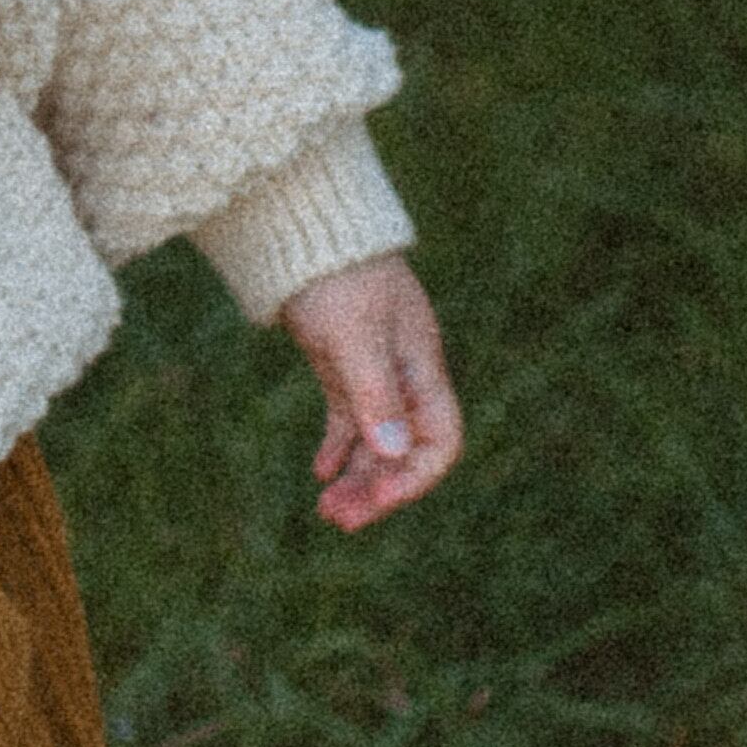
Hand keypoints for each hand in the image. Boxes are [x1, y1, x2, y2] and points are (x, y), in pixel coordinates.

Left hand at [282, 253, 461, 532]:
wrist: (306, 227)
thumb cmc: (336, 274)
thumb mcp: (354, 335)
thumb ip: (375, 393)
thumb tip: (395, 452)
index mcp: (422, 367)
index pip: (440, 441)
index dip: (414, 479)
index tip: (375, 503)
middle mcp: (405, 375)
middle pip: (405, 450)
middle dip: (377, 489)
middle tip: (336, 519)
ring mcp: (375, 372)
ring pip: (375, 441)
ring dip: (357, 477)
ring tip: (326, 509)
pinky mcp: (344, 366)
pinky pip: (349, 420)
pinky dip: (338, 448)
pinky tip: (319, 472)